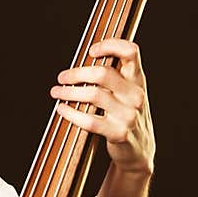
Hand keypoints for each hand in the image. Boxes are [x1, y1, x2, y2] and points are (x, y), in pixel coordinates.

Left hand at [50, 37, 154, 176]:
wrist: (140, 151)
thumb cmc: (128, 117)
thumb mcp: (130, 94)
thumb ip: (116, 77)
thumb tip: (85, 63)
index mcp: (139, 80)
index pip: (131, 52)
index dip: (110, 45)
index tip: (91, 51)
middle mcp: (136, 95)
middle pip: (103, 73)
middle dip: (77, 73)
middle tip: (62, 77)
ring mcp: (128, 115)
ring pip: (93, 95)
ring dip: (69, 92)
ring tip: (57, 92)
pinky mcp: (118, 133)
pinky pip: (89, 120)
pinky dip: (71, 113)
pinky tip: (62, 109)